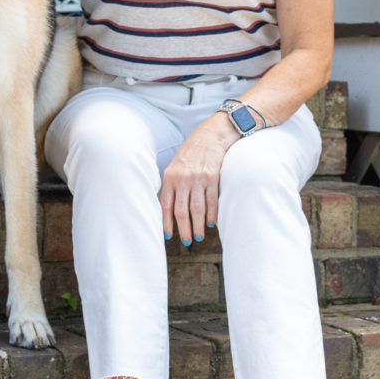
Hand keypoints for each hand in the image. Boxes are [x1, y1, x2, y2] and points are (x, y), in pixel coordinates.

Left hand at [159, 115, 238, 245]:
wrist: (209, 136)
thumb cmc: (190, 153)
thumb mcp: (174, 166)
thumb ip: (170, 185)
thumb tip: (166, 209)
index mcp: (170, 177)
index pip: (166, 204)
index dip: (166, 222)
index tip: (168, 235)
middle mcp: (183, 179)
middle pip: (182, 210)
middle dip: (183, 229)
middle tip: (186, 242)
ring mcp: (199, 178)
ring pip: (197, 208)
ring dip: (197, 225)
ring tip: (198, 237)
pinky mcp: (213, 177)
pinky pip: (212, 200)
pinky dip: (212, 214)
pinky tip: (211, 224)